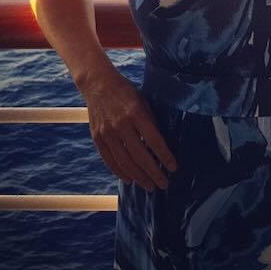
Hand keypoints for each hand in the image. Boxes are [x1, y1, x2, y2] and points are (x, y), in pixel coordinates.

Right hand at [80, 67, 177, 191]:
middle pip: (140, 156)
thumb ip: (151, 122)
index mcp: (136, 113)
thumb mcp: (143, 101)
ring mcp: (107, 132)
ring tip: (150, 185)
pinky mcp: (97, 137)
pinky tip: (130, 179)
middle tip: (164, 184)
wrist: (98, 83)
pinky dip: (120, 172)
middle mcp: (121, 124)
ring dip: (139, 177)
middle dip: (153, 173)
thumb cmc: (126, 92)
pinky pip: (109, 160)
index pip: (154, 140)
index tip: (173, 168)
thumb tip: (162, 145)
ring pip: (125, 162)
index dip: (165, 156)